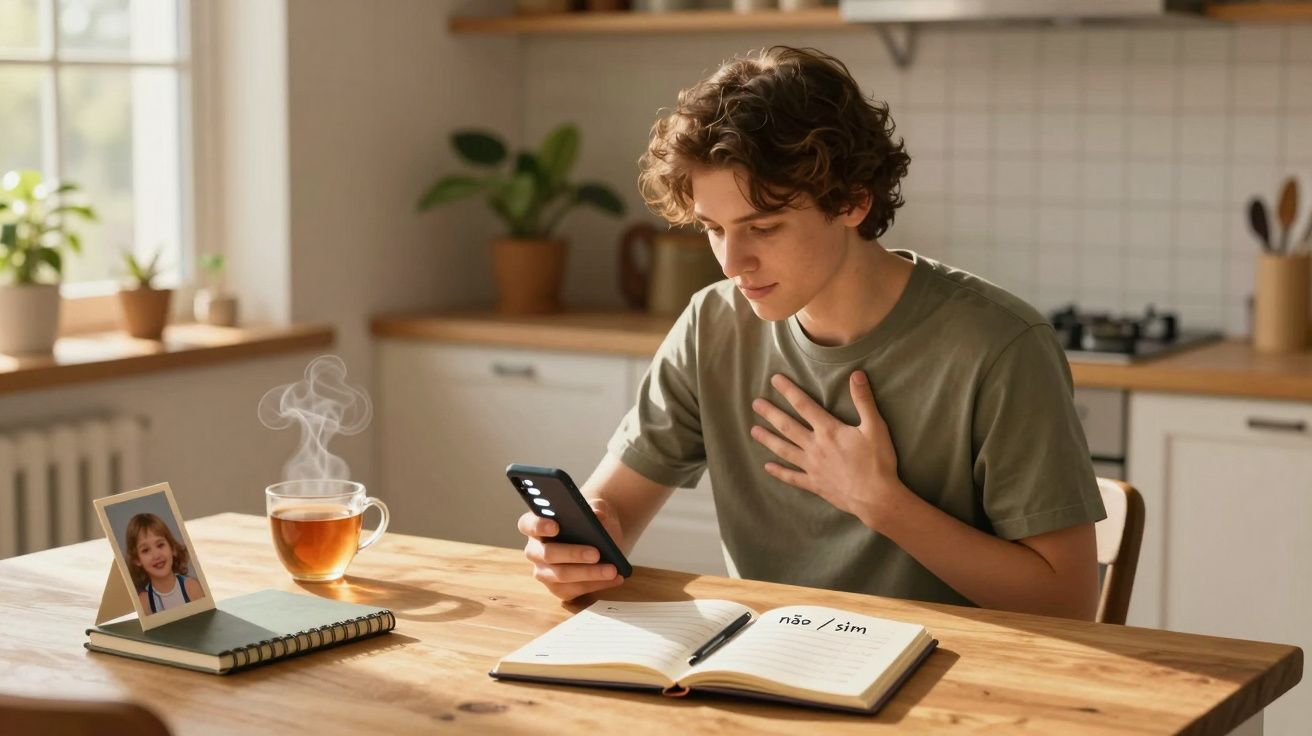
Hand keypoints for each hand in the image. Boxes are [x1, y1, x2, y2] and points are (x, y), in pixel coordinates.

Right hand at [519, 498, 626, 600]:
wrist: (604, 540)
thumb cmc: (594, 522)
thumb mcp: (599, 510)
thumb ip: (597, 508)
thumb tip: (596, 514)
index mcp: (537, 525)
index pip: (527, 524)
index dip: (538, 526)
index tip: (556, 526)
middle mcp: (536, 550)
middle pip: (546, 554)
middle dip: (572, 553)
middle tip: (596, 553)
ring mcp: (544, 571)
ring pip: (560, 575)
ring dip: (588, 573)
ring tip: (611, 569)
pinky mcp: (558, 588)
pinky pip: (574, 590)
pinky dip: (596, 584)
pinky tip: (614, 578)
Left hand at [750, 371, 906, 529]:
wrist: (876, 498)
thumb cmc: (878, 462)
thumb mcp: (875, 427)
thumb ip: (863, 400)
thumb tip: (856, 374)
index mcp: (829, 431)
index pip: (804, 405)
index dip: (789, 391)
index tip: (774, 380)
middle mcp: (815, 447)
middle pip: (787, 427)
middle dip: (770, 413)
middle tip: (755, 403)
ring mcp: (812, 467)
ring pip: (784, 450)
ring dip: (768, 440)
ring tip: (753, 431)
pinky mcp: (815, 484)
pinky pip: (792, 477)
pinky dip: (779, 472)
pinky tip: (767, 467)